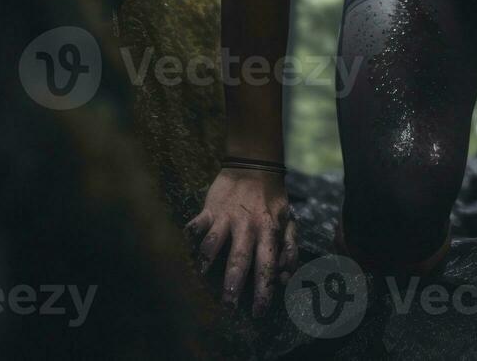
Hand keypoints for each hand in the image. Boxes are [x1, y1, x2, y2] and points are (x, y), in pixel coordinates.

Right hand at [185, 168, 298, 317]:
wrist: (254, 165)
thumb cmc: (272, 199)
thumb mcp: (288, 220)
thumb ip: (289, 248)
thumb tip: (286, 276)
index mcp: (269, 231)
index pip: (267, 266)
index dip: (264, 290)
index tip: (259, 311)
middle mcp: (248, 227)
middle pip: (240, 259)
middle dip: (233, 284)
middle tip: (228, 306)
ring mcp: (227, 218)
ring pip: (215, 243)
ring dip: (209, 260)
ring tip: (204, 275)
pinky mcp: (210, 210)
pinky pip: (197, 225)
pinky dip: (192, 234)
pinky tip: (188, 243)